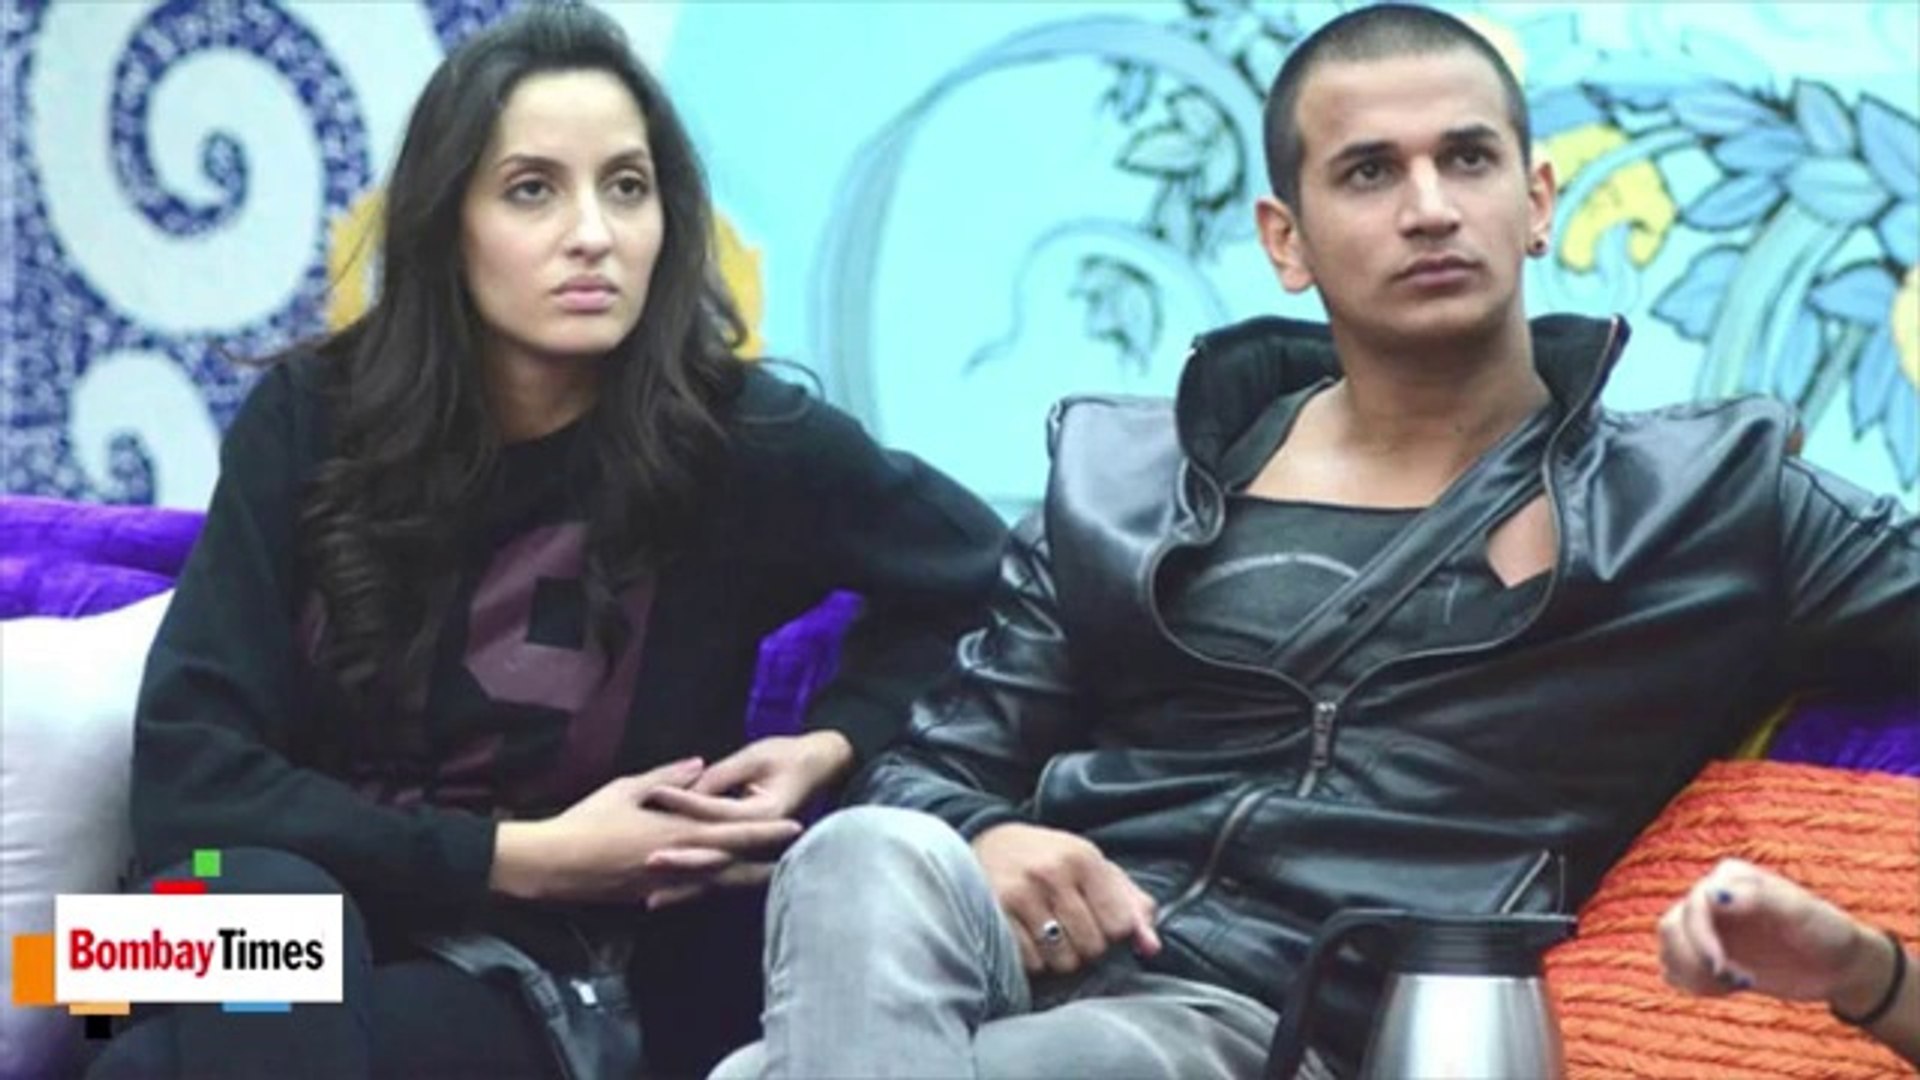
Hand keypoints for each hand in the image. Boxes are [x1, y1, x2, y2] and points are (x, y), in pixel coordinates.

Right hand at [489, 758, 803, 904]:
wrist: (552, 864)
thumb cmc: (587, 821)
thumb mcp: (626, 788)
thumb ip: (667, 778)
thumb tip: (699, 764)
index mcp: (677, 833)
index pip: (732, 832)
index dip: (765, 831)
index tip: (795, 826)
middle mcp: (678, 863)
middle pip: (734, 865)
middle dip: (766, 860)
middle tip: (796, 857)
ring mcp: (666, 885)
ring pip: (715, 884)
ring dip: (745, 879)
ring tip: (771, 874)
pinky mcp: (650, 897)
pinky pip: (689, 893)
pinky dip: (710, 889)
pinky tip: (723, 889)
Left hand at [639, 733, 855, 908]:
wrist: (820, 768)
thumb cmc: (788, 757)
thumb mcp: (755, 757)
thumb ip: (721, 775)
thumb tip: (688, 789)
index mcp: (765, 813)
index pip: (719, 810)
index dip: (686, 800)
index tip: (656, 792)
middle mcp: (761, 841)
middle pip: (716, 855)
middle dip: (682, 860)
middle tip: (650, 861)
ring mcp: (756, 854)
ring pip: (716, 876)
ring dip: (685, 888)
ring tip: (652, 900)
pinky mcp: (749, 858)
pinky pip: (718, 878)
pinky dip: (693, 890)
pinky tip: (667, 901)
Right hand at [970, 822, 1160, 975]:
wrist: (991, 843)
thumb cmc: (1054, 861)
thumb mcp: (1097, 870)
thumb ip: (1132, 907)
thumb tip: (1151, 948)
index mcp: (1083, 858)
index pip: (1120, 925)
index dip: (1113, 932)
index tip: (1098, 920)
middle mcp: (1051, 873)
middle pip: (1092, 947)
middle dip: (1086, 946)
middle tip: (1069, 927)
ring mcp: (1019, 894)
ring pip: (1061, 960)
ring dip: (1059, 956)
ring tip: (1048, 932)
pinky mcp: (994, 915)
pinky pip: (1030, 963)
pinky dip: (1033, 959)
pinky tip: (1027, 936)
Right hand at [1657, 858, 1886, 1007]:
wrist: (1839, 966)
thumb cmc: (1828, 933)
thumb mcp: (1802, 913)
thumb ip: (1758, 898)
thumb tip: (1712, 893)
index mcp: (1730, 879)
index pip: (1693, 904)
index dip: (1700, 938)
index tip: (1723, 966)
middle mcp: (1711, 899)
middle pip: (1671, 927)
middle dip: (1695, 959)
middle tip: (1735, 981)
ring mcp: (1706, 928)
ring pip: (1668, 950)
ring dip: (1694, 974)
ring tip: (1737, 985)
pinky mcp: (1705, 956)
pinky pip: (1675, 971)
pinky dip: (1693, 985)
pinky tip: (1728, 989)